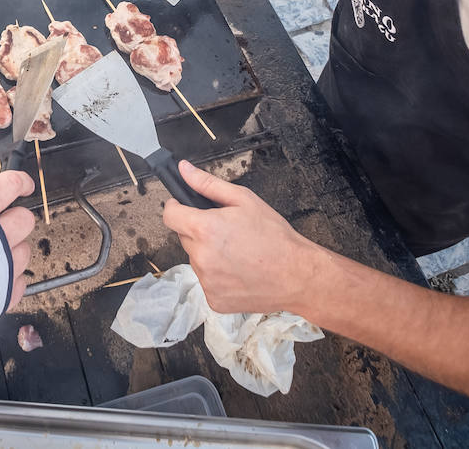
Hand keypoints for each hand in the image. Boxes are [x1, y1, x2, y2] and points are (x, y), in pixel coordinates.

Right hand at [0, 170, 36, 308]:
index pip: (10, 186)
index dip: (20, 182)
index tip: (23, 186)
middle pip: (26, 219)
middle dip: (14, 221)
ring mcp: (4, 268)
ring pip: (25, 251)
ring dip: (10, 252)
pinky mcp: (6, 295)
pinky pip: (20, 281)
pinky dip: (7, 280)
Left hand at [162, 160, 322, 314]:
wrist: (298, 276)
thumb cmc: (274, 236)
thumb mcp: (244, 200)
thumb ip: (208, 184)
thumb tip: (183, 169)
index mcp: (204, 229)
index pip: (170, 215)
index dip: (176, 208)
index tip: (185, 208)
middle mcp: (200, 257)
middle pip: (185, 238)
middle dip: (199, 232)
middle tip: (227, 232)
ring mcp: (206, 281)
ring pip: (196, 260)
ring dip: (208, 255)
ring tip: (237, 254)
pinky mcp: (214, 300)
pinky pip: (207, 282)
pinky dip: (218, 276)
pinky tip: (239, 272)